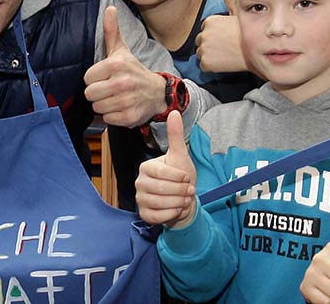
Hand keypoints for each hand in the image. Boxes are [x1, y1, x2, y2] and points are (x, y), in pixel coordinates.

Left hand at [84, 6, 167, 126]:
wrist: (158, 92)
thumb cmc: (134, 70)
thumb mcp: (121, 51)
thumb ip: (111, 31)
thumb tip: (109, 8)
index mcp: (116, 65)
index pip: (87, 78)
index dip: (94, 79)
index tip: (105, 77)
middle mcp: (122, 83)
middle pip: (89, 94)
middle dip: (97, 93)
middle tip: (109, 89)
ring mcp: (126, 101)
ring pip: (97, 108)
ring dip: (104, 104)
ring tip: (115, 97)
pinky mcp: (130, 117)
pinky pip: (107, 119)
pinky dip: (112, 116)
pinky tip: (121, 107)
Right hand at [135, 112, 196, 226]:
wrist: (184, 200)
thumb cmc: (181, 177)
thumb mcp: (180, 156)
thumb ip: (175, 135)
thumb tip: (174, 112)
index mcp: (146, 167)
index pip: (160, 172)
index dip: (178, 177)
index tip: (186, 178)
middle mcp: (139, 182)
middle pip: (160, 189)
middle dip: (180, 191)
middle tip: (189, 191)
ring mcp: (140, 199)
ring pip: (159, 203)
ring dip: (178, 202)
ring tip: (184, 199)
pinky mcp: (144, 214)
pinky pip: (157, 216)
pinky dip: (171, 214)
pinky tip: (177, 209)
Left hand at [195, 0, 250, 72]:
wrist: (258, 55)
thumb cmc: (250, 34)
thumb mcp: (241, 12)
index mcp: (209, 21)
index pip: (205, 29)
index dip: (216, 33)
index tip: (226, 36)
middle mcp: (204, 34)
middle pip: (201, 40)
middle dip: (211, 43)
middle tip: (227, 45)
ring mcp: (204, 49)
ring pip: (201, 53)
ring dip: (211, 54)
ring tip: (226, 52)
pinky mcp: (206, 63)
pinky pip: (204, 65)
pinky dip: (212, 65)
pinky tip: (224, 61)